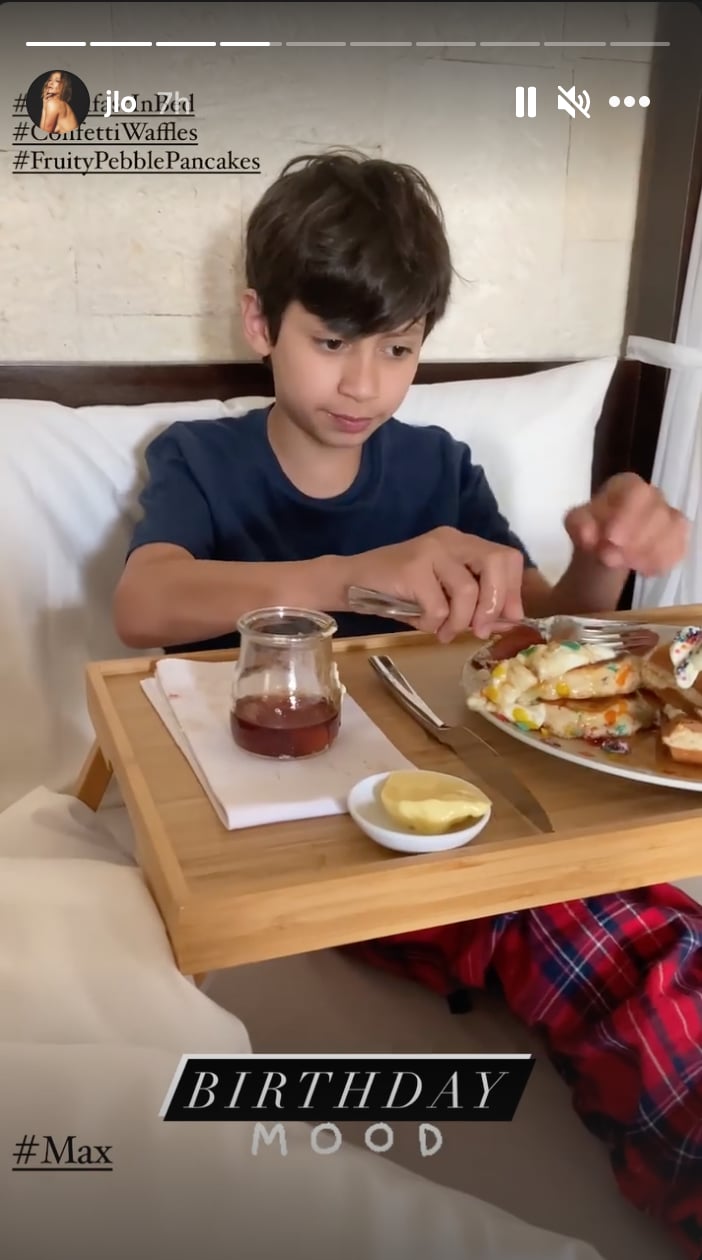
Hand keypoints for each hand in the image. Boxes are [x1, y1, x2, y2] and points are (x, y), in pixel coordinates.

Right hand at [344, 526, 524, 642]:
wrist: (351, 581)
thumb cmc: (400, 592)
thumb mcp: (444, 595)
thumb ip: (476, 603)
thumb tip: (509, 622)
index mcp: (463, 543)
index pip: (507, 558)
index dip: (513, 591)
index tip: (508, 619)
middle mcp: (450, 540)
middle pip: (496, 564)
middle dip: (493, 604)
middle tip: (479, 630)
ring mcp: (431, 551)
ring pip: (468, 591)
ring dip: (458, 622)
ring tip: (443, 632)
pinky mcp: (412, 568)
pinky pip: (438, 607)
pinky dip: (432, 624)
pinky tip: (421, 624)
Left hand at [564, 473, 688, 576]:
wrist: (605, 546)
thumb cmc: (592, 528)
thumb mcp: (576, 524)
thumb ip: (579, 526)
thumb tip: (587, 535)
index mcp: (627, 485)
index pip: (637, 492)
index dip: (628, 515)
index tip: (611, 539)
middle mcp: (653, 496)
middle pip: (658, 513)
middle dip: (636, 540)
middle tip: (611, 558)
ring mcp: (669, 516)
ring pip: (673, 531)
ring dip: (647, 553)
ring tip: (623, 564)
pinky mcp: (678, 538)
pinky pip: (678, 549)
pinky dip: (660, 562)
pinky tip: (643, 570)